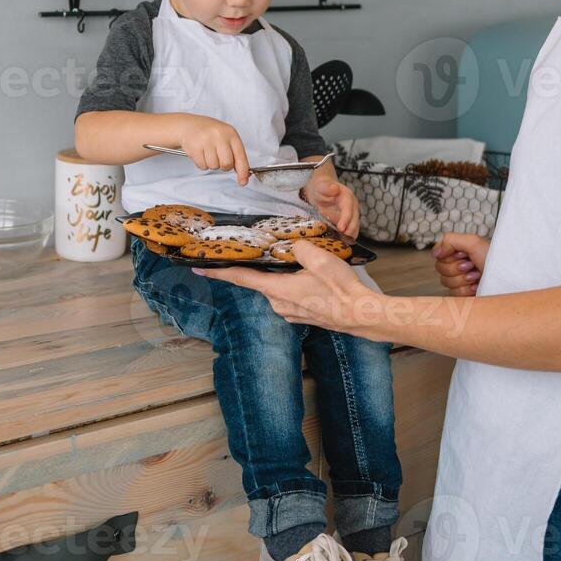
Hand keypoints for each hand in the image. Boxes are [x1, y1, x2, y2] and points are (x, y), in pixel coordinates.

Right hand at [172, 114, 250, 185]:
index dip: (243, 172)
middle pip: (227, 164)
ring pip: (214, 166)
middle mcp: (219, 135)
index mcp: (231, 133)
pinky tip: (200, 153)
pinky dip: (202, 163)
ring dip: (211, 164)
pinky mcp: (195, 147)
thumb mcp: (226, 137)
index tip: (243, 181)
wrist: (188, 125)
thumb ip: (235, 154)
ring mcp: (206, 141)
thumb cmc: (210, 133)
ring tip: (207, 152)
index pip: (240, 156)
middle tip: (218, 157)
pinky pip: (202, 166)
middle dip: (223, 166)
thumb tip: (243, 174)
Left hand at [198, 241, 380, 335]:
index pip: (241, 278)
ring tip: (298, 264)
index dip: (218, 272)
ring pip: (277, 287)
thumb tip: (294, 246)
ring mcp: (291, 312)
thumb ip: (300, 247)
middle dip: (259, 267)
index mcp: (277, 289)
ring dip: (280, 276)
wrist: (362, 314)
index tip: (198, 268)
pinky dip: (293, 284)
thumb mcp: (320, 258)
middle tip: (260, 251)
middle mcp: (279, 304)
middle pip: (260, 281)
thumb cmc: (342, 289)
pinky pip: (290, 295)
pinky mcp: (303, 314)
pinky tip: (309, 277)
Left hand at [303, 176, 359, 238]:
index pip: (348, 208)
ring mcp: (351, 213)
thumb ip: (327, 187)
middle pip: (355, 218)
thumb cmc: (321, 187)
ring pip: (355, 225)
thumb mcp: (321, 186)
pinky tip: (343, 243)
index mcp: (347, 196)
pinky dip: (348, 236)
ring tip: (344, 243)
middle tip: (344, 239)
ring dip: (351, 234)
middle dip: (350, 229)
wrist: (321, 190)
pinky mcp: (348, 220)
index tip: (341, 228)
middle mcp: (352, 205)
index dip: (346, 218)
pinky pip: (351, 229)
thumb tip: (334, 187)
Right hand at [432, 232, 489, 296]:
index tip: (463, 255)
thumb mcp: (474, 242)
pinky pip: (453, 294)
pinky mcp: (463, 295)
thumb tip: (434, 252)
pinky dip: (466, 289)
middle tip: (472, 266)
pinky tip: (477, 286)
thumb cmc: (495, 260)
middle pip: (440, 268)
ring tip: (477, 276)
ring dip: (462, 279)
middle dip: (457, 267)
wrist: (507, 280)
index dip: (448, 255)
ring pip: (445, 282)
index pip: (439, 254)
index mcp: (460, 252)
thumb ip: (450, 241)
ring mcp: (460, 281)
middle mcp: (459, 265)